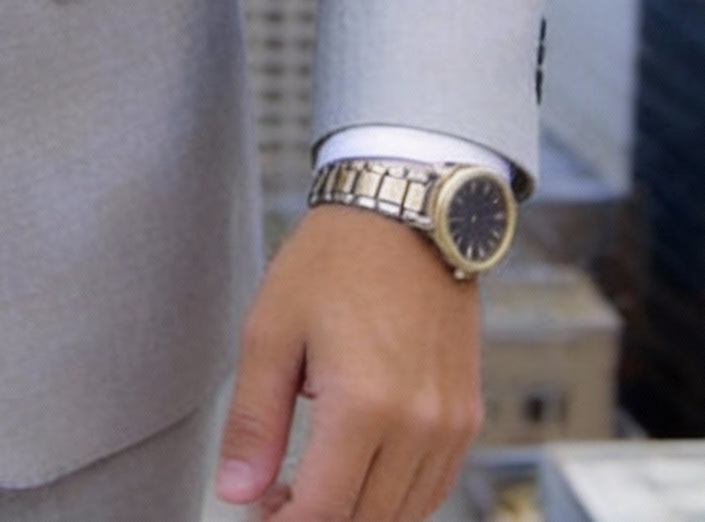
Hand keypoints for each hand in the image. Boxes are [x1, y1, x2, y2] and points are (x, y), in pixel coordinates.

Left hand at [216, 206, 483, 521]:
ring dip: (356, 514)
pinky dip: (394, 498)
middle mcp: (418, 426)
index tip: (255, 510)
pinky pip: (433, 487)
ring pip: (404, 514)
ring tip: (307, 486)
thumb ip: (253, 421)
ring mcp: (450, 425)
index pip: (325, 512)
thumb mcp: (270, 331)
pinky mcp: (467, 416)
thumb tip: (237, 491)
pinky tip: (355, 473)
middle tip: (273, 496)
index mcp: (365, 406)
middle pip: (366, 521)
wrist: (405, 214)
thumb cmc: (333, 262)